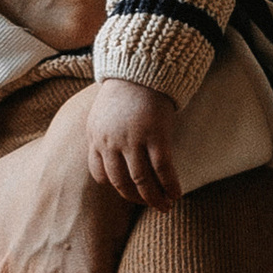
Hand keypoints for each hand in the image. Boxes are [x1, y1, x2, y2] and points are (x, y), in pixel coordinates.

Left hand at [83, 75, 182, 208]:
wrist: (142, 66)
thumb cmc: (124, 90)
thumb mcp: (103, 114)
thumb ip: (105, 137)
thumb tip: (116, 160)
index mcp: (95, 137)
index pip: (100, 174)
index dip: (116, 187)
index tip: (130, 192)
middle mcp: (111, 143)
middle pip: (121, 183)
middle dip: (137, 198)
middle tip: (151, 206)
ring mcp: (133, 140)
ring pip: (142, 181)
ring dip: (155, 198)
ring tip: (166, 205)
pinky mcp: (155, 136)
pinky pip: (163, 170)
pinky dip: (170, 185)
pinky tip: (177, 193)